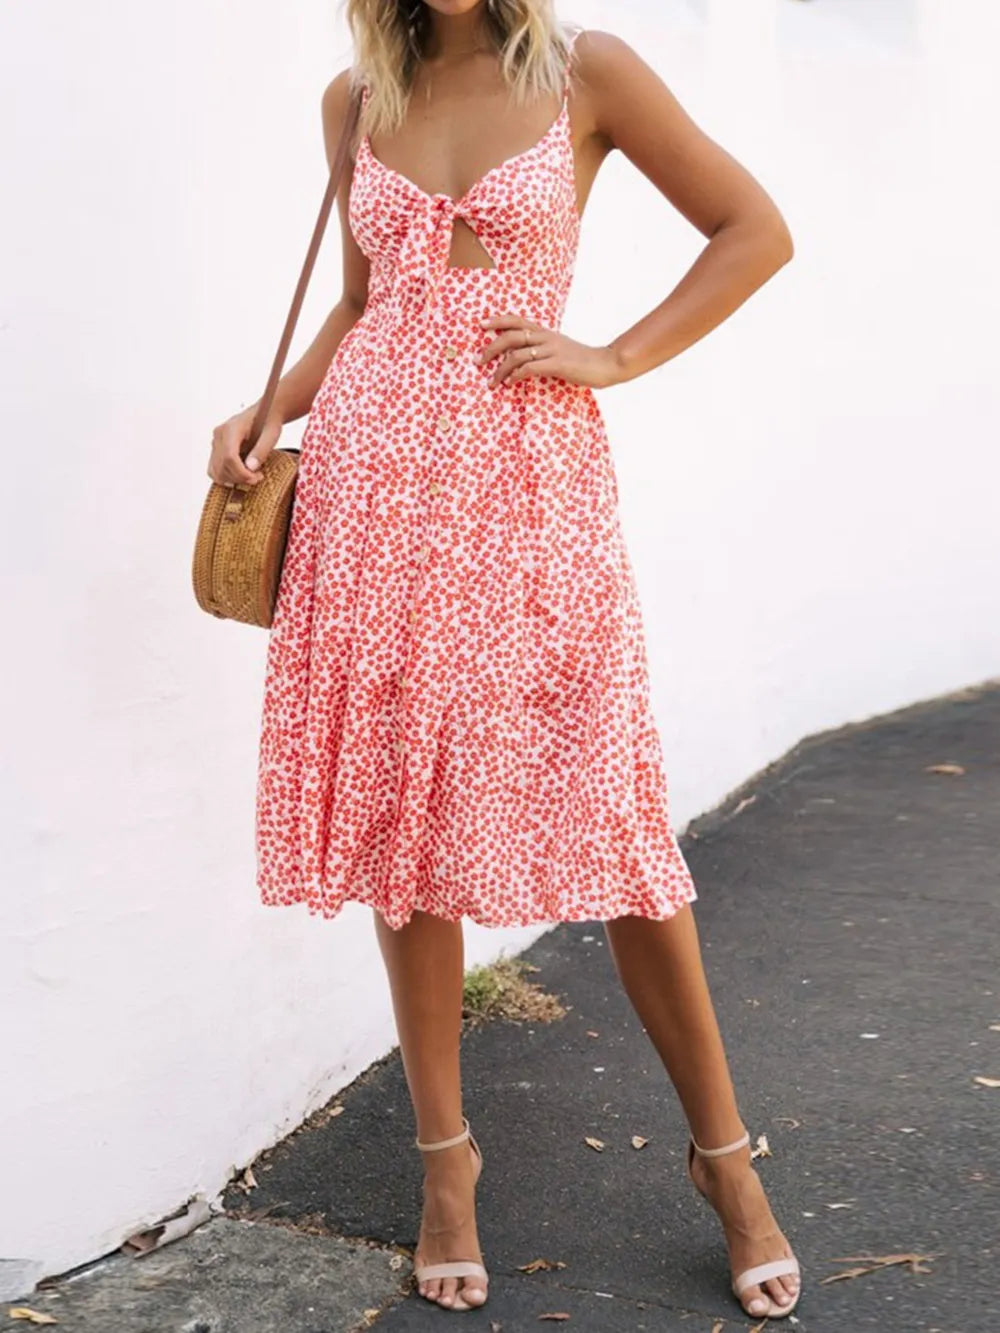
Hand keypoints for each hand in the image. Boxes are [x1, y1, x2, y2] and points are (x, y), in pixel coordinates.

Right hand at [207, 404, 282, 489]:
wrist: (264, 413)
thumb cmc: (268, 421)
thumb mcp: (271, 434)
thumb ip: (261, 450)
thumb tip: (250, 467)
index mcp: (231, 428)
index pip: (229, 457)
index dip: (241, 473)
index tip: (256, 478)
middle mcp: (219, 435)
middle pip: (221, 466)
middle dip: (240, 478)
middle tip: (257, 477)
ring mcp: (216, 442)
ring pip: (216, 471)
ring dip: (233, 480)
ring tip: (251, 476)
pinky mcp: (216, 449)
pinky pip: (214, 469)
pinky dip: (227, 477)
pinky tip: (242, 475)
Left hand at [477, 315, 624, 389]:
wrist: (604, 364)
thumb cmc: (580, 360)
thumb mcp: (559, 348)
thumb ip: (541, 348)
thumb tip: (520, 357)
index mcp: (545, 331)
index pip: (517, 320)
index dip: (497, 320)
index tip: (480, 324)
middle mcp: (546, 337)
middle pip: (511, 336)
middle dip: (491, 348)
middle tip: (478, 361)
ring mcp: (551, 350)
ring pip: (517, 354)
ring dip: (500, 369)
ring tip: (492, 381)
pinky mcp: (557, 364)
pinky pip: (529, 368)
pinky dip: (515, 376)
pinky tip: (509, 383)